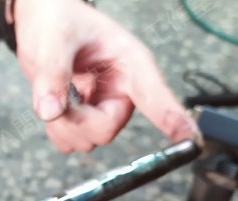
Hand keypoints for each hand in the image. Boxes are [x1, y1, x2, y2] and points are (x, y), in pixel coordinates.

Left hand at [13, 0, 199, 151]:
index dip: (173, 119)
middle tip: (55, 97)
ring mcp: (106, 106)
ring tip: (55, 93)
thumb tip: (50, 111)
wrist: (45, 20)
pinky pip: (73, 142)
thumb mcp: (54, 40)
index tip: (192, 140)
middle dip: (76, 121)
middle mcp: (123, 89)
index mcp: (131, 63)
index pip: (156, 96)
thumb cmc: (59, 20)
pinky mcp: (88, 118)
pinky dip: (58, 130)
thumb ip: (53, 74)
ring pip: (89, 140)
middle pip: (107, 129)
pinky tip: (56, 103)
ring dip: (64, 125)